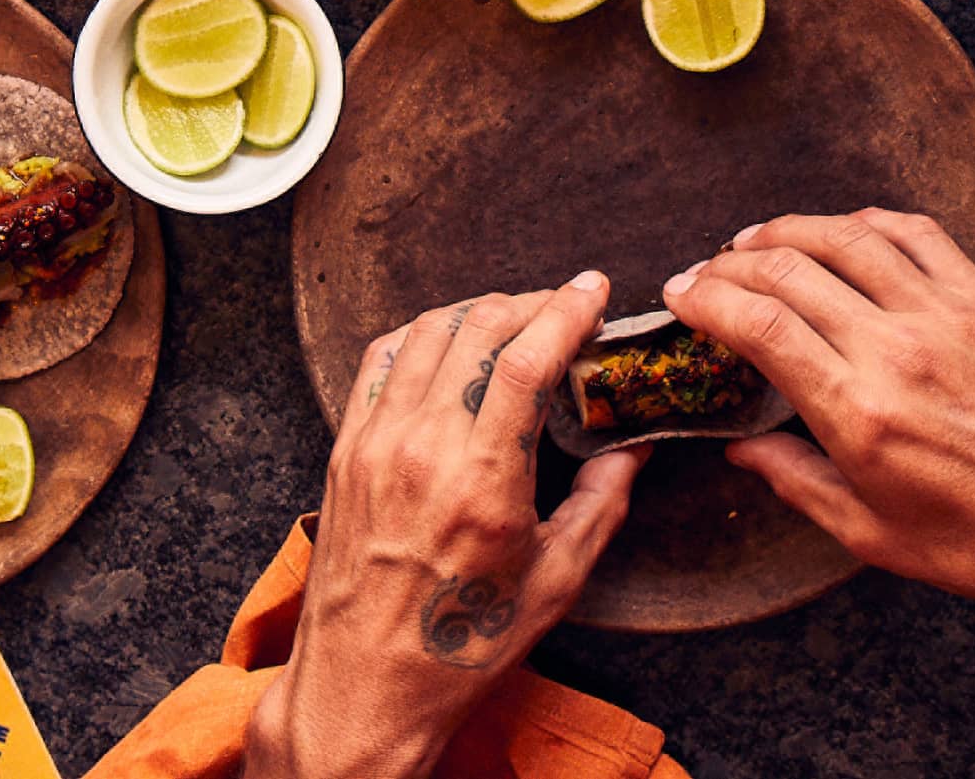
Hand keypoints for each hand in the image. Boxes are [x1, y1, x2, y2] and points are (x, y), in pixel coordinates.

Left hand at [244, 277, 645, 778]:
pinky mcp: (345, 446)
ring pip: (428, 332)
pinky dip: (421, 333)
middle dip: (529, 301)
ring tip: (513, 316)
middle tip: (562, 304)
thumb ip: (599, 506)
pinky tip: (447, 337)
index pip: (524, 358)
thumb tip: (630, 452)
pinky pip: (380, 358)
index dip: (564, 310)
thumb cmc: (461, 645)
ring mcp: (376, 440)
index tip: (593, 289)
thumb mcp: (555, 586)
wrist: (363, 685)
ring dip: (477, 310)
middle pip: (477, 328)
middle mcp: (422, 446)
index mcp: (481, 480)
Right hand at [663, 210, 974, 617]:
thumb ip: (796, 482)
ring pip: (844, 238)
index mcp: (860, 413)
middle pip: (787, 270)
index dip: (706, 299)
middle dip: (729, 263)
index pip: (759, 325)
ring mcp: (944, 317)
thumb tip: (740, 452)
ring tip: (755, 240)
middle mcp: (896, 351)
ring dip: (786, 229)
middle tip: (707, 272)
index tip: (681, 296)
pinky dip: (865, 221)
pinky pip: (915, 234)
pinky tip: (842, 230)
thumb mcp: (873, 534)